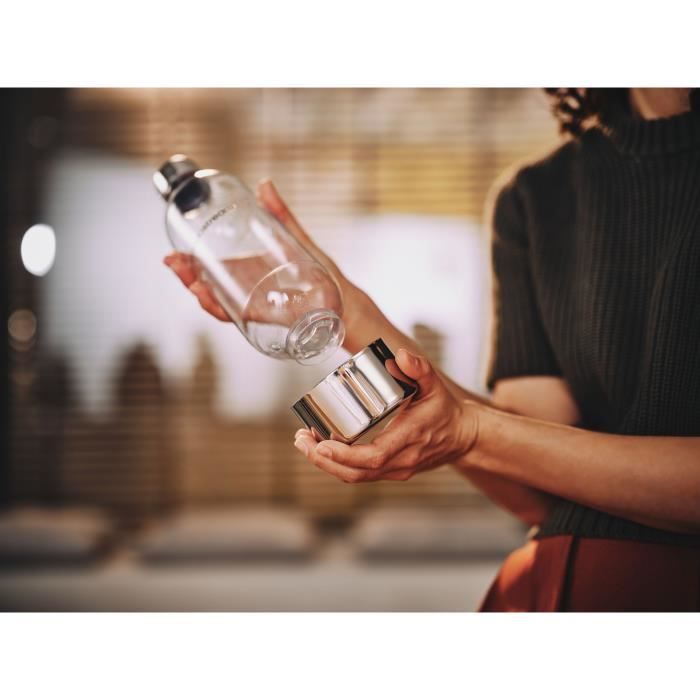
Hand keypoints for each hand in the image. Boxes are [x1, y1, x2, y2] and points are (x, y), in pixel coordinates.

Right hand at [163, 179, 377, 344]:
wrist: (344, 301)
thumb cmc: (323, 274)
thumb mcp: (297, 240)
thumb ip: (280, 215)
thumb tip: (263, 184)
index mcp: (250, 274)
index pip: (213, 271)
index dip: (190, 264)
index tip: (174, 252)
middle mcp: (248, 292)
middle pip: (209, 287)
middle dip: (187, 277)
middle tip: (172, 262)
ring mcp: (255, 306)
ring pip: (218, 304)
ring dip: (199, 294)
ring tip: (188, 281)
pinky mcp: (265, 318)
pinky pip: (237, 316)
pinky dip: (220, 309)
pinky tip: (207, 298)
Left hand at [293, 349, 478, 482]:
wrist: (464, 437)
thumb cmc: (446, 410)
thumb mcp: (435, 384)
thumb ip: (419, 369)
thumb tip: (398, 357)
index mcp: (409, 439)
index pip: (373, 456)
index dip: (343, 455)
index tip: (320, 445)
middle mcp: (401, 460)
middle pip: (355, 472)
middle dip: (323, 460)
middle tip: (300, 441)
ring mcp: (396, 470)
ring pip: (354, 477)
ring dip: (326, 464)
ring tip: (304, 443)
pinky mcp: (391, 472)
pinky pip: (360, 475)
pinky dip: (337, 465)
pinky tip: (322, 448)